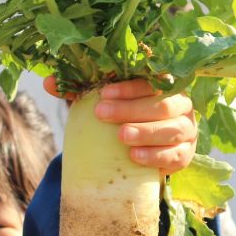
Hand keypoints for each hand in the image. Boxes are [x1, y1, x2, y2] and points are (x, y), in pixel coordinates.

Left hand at [44, 76, 196, 174]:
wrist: (141, 153)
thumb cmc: (123, 119)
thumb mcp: (104, 103)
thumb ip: (80, 92)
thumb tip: (48, 82)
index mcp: (163, 84)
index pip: (150, 80)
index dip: (128, 87)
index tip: (103, 92)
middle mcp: (180, 104)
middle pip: (161, 104)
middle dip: (131, 109)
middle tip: (102, 114)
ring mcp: (187, 130)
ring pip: (172, 129)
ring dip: (145, 132)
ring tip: (120, 137)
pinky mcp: (185, 155)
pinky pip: (175, 155)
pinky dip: (155, 156)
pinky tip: (134, 156)